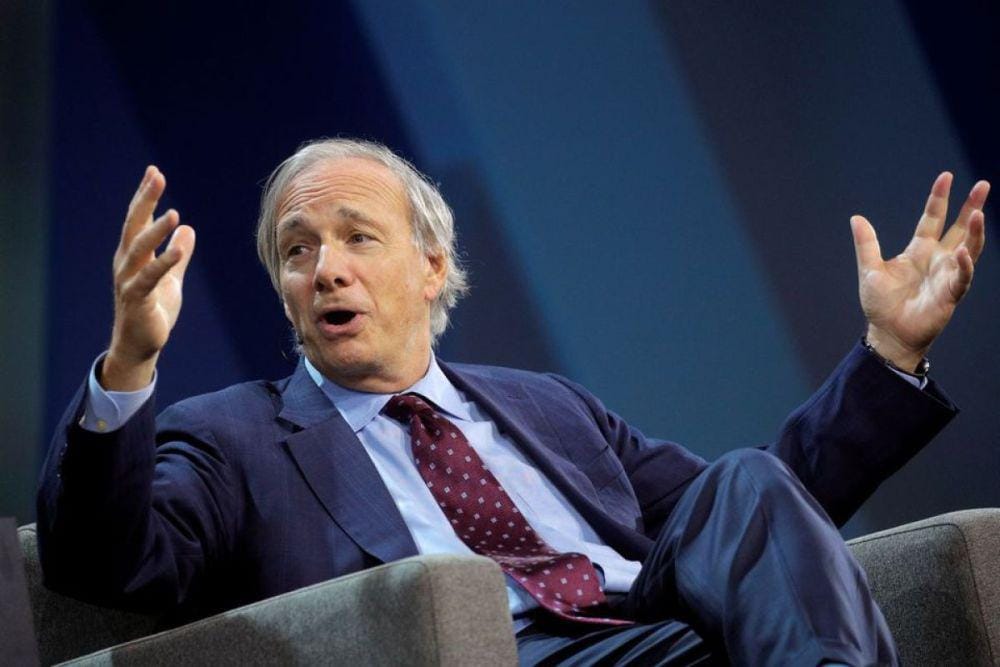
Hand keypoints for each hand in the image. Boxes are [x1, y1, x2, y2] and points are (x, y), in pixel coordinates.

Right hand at [102, 166, 195, 390]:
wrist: (139, 345)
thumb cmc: (152, 310)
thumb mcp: (170, 278)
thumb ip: (177, 254)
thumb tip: (188, 228)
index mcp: (133, 255)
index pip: (138, 219)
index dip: (145, 196)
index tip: (153, 172)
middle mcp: (126, 263)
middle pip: (134, 225)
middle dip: (145, 200)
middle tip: (156, 176)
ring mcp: (129, 280)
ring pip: (139, 249)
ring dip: (155, 230)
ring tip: (173, 212)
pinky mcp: (137, 299)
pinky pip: (150, 277)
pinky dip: (164, 262)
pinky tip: (179, 249)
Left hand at [851, 172, 987, 371]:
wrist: (888, 333)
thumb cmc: (881, 304)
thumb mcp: (870, 270)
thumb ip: (866, 244)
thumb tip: (856, 217)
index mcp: (919, 250)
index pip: (933, 218)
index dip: (939, 198)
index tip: (946, 176)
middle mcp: (937, 259)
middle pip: (960, 228)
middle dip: (971, 207)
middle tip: (983, 184)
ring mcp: (946, 275)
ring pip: (968, 248)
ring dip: (975, 232)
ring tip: (979, 213)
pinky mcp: (950, 294)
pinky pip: (961, 277)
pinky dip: (963, 264)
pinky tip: (962, 251)